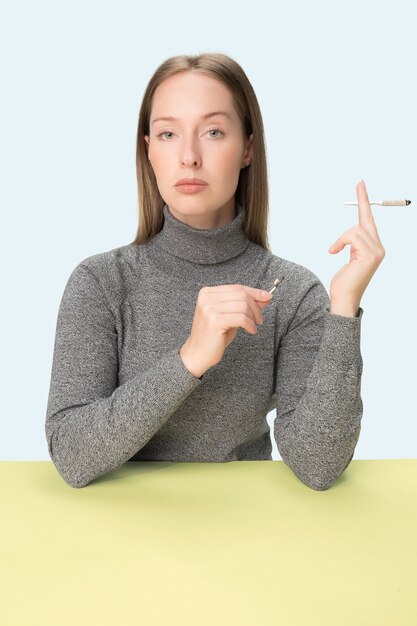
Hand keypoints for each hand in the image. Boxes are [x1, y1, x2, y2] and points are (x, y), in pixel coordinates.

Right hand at [180, 285, 272, 377]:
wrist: (198, 354)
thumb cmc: (214, 336)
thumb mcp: (231, 316)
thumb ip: (245, 305)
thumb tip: (264, 297)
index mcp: (207, 293)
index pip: (237, 288)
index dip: (254, 292)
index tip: (267, 297)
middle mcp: (207, 298)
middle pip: (241, 295)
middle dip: (255, 307)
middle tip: (260, 319)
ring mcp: (209, 309)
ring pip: (243, 306)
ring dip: (253, 317)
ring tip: (254, 326)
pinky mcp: (215, 321)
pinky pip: (241, 318)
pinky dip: (250, 324)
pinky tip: (251, 331)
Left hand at [328, 180, 384, 311]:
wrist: (344, 298)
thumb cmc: (344, 282)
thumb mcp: (349, 259)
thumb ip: (353, 245)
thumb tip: (351, 235)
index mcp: (375, 248)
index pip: (370, 222)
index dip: (365, 204)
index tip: (361, 187)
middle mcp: (379, 248)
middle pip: (367, 219)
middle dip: (363, 200)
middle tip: (360, 182)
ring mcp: (376, 251)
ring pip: (356, 229)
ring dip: (341, 239)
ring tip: (335, 251)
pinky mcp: (369, 255)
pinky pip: (351, 236)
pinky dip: (340, 242)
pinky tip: (334, 252)